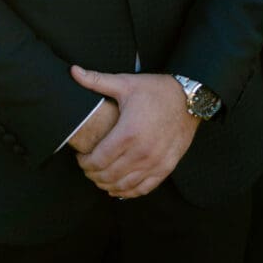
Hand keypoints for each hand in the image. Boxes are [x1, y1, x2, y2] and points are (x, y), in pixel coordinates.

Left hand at [69, 66, 198, 198]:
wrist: (189, 99)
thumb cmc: (156, 90)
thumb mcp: (125, 83)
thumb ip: (96, 80)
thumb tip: (73, 71)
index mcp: (128, 133)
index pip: (98, 160)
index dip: (84, 163)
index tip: (80, 158)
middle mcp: (141, 152)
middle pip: (109, 175)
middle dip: (93, 174)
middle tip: (87, 168)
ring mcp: (155, 163)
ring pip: (124, 185)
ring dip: (108, 185)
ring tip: (100, 177)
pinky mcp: (166, 167)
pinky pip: (144, 188)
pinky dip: (129, 192)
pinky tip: (120, 188)